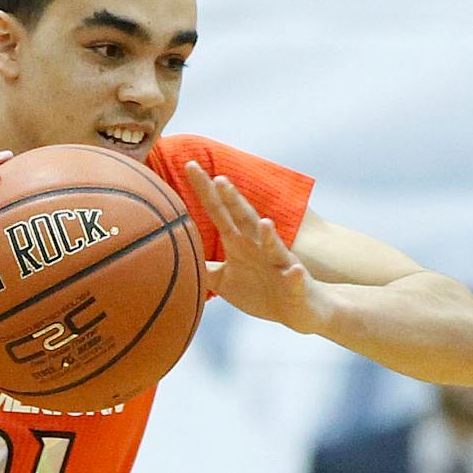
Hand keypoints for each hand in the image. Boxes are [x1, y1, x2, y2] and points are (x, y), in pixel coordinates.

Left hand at [182, 162, 334, 333]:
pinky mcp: (295, 284)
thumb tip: (173, 258)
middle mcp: (259, 246)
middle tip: (219, 179)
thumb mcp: (225, 280)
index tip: (190, 166)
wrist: (299, 307)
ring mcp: (279, 264)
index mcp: (240, 243)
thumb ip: (203, 267)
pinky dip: (294, 276)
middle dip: (234, 200)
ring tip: (263, 222)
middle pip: (244, 219)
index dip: (206, 191)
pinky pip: (294, 280)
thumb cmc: (260, 291)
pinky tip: (294, 271)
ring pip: (274, 246)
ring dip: (269, 235)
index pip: (220, 212)